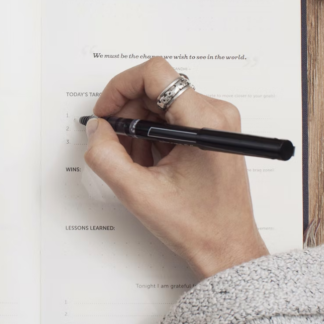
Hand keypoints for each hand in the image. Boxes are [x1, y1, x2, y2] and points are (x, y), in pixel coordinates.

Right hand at [85, 58, 267, 278]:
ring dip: (140, 129)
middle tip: (115, 147)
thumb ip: (106, 156)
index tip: (106, 113)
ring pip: (161, 104)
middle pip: (155, 89)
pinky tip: (151, 166)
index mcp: (204, 121)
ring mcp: (216, 122)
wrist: (227, 249)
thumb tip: (96, 128)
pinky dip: (153, 137)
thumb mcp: (138, 193)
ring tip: (138, 165)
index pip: (155, 74)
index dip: (120, 88)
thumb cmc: (197, 226)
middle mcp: (216, 113)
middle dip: (128, 115)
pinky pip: (172, 118)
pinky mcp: (213, 132)